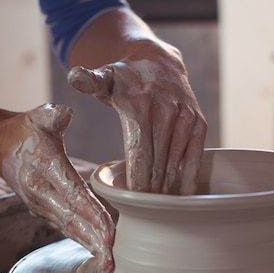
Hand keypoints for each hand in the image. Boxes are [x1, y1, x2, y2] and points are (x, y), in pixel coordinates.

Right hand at [0, 104, 114, 271]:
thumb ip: (52, 116)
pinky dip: (81, 240)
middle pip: (74, 220)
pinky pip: (65, 227)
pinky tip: (97, 252)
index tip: (111, 232)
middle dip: (94, 241)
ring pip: (69, 228)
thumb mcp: (39, 116)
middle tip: (112, 260)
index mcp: (47, 168)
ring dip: (89, 246)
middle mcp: (43, 192)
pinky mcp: (43, 210)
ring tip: (108, 263)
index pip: (74, 195)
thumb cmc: (26, 130)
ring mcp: (41, 204)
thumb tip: (65, 114)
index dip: (93, 214)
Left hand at [67, 49, 206, 194]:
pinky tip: (183, 196)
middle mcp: (166, 110)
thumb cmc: (126, 79)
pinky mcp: (199, 123)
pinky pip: (195, 156)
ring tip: (159, 206)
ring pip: (176, 162)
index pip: (139, 152)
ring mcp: (185, 117)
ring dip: (168, 186)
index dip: (138, 179)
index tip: (133, 199)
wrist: (159, 63)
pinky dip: (189, 177)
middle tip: (144, 209)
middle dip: (151, 188)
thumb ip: (88, 81)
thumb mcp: (104, 76)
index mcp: (140, 104)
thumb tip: (74, 76)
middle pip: (157, 161)